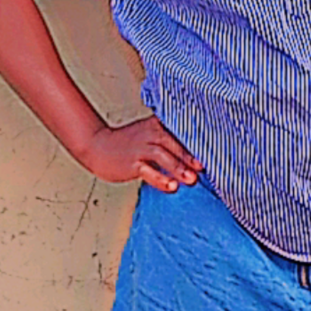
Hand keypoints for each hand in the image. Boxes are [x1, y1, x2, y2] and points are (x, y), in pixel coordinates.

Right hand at [80, 115, 203, 192]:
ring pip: (163, 156)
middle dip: (189, 156)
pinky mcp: (132, 163)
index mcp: (157, 124)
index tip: (212, 149)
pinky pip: (148, 171)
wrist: (98, 146)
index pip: (180, 131)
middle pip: (174, 143)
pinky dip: (160, 179)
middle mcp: (150, 134)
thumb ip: (169, 136)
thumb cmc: (128, 142)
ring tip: (192, 180)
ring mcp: (140, 148)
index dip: (196, 140)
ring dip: (179, 168)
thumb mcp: (149, 132)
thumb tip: (193, 149)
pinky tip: (171, 186)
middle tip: (203, 167)